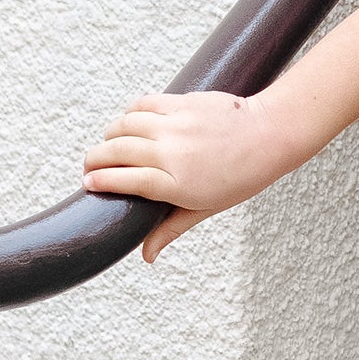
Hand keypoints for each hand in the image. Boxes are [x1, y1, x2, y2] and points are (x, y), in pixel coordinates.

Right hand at [81, 91, 302, 261]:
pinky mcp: (182, 103)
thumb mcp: (206, 208)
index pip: (123, 181)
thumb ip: (170, 228)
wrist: (270, 135)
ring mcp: (177, 125)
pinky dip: (129, 114)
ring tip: (109, 146)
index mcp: (177, 184)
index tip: (88, 184)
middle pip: (115, 152)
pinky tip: (129, 124)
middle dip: (94, 160)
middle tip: (90, 167)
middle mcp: (173, 154)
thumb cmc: (242, 177)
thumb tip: (146, 257)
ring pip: (123, 125)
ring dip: (109, 136)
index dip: (99, 182)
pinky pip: (142, 104)